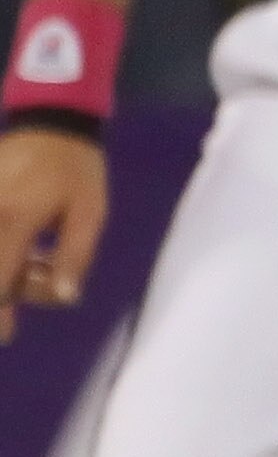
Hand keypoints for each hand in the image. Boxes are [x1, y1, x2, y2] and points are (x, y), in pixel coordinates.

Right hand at [0, 126, 106, 341]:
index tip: (8, 334)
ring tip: (38, 257)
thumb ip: (75, 253)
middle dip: (11, 287)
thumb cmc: (75, 167)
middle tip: (40, 274)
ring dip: (10, 267)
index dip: (1, 312)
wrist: (49, 122)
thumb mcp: (90, 209)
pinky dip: (5, 251)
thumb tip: (66, 296)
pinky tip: (27, 248)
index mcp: (15, 218)